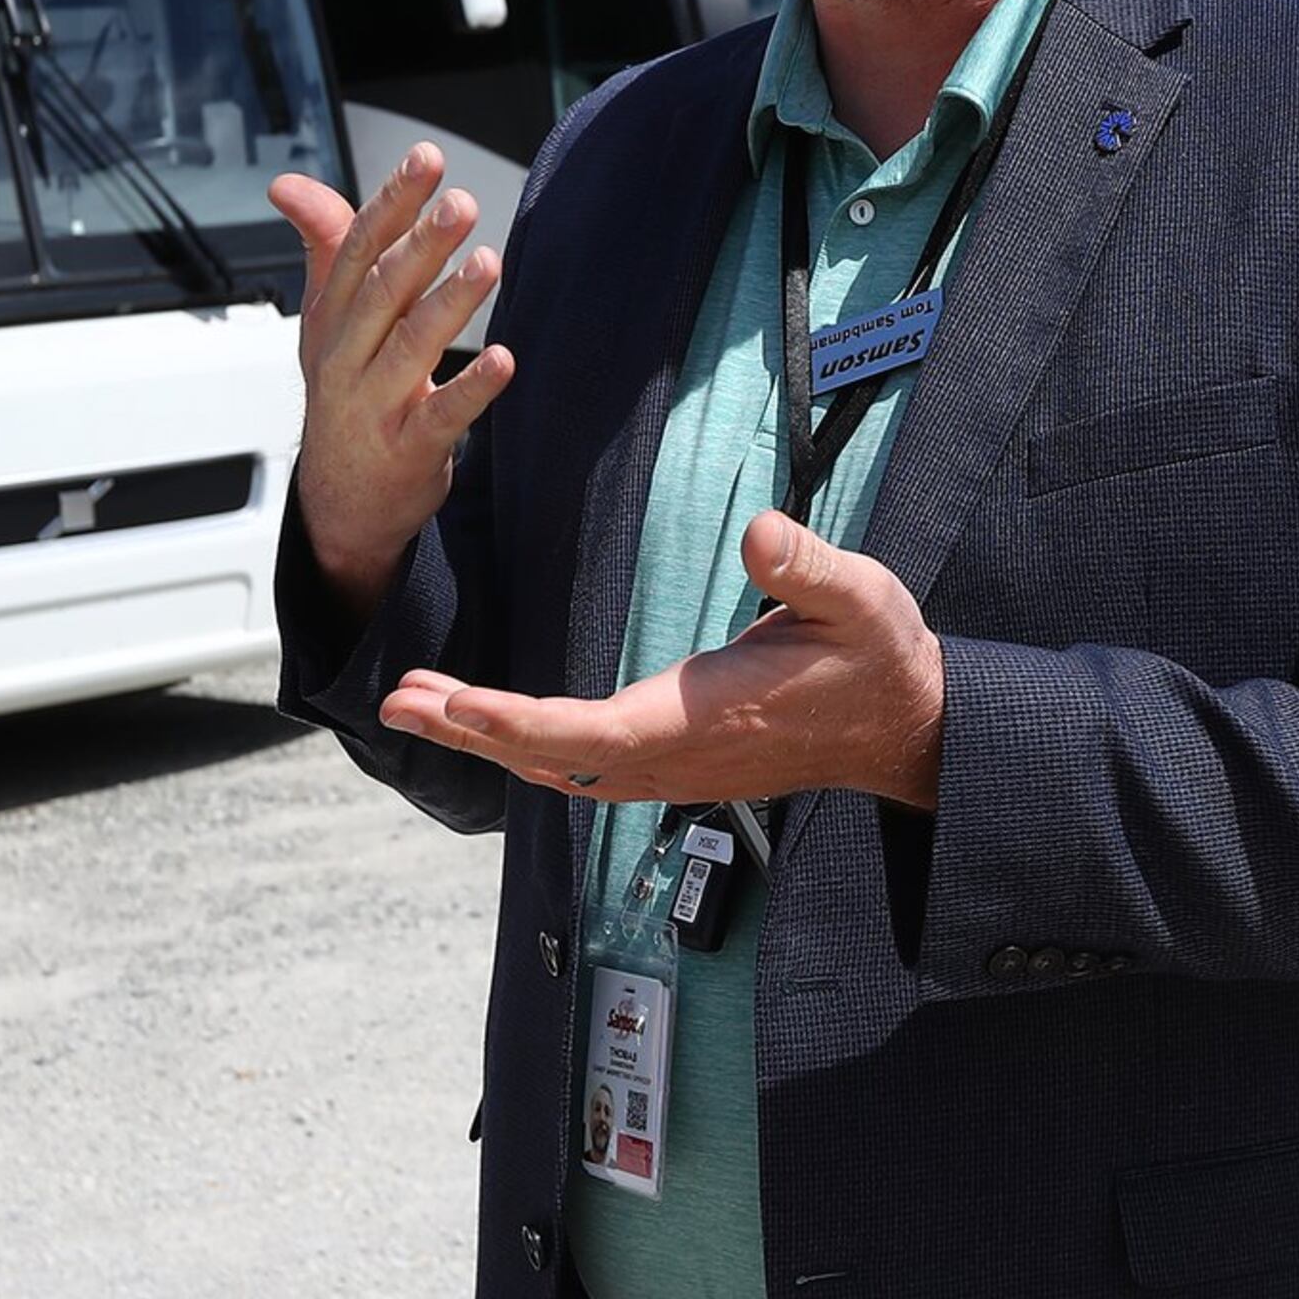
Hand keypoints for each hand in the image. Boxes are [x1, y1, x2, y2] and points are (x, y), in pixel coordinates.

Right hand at [269, 142, 514, 614]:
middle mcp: (347, 361)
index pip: (354, 251)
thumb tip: (288, 185)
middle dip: (420, 245)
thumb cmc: (344, 398)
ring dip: (449, 304)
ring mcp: (374, 409)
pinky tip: (504, 361)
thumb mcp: (327, 323)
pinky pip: (440, 418)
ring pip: (409, 348)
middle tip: (461, 204)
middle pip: (381, 294)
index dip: (390, 203)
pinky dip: (472, 389)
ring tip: (488, 263)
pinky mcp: (408, 454)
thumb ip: (324, 248)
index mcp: (331, 321)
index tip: (427, 160)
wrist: (338, 506)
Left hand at [380, 510, 944, 811]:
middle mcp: (676, 755)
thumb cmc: (876, 658)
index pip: (594, 732)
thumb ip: (807, 567)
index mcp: (705, 717)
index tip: (459, 704)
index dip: (520, 722)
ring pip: (558, 765)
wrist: (901, 725)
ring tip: (417, 701)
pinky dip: (524, 744)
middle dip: (471, 728)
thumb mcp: (859, 598)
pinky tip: (488, 723)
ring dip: (486, 737)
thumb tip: (760, 531)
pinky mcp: (672, 762)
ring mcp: (672, 767)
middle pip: (552, 755)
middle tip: (397, 698)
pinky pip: (580, 765)